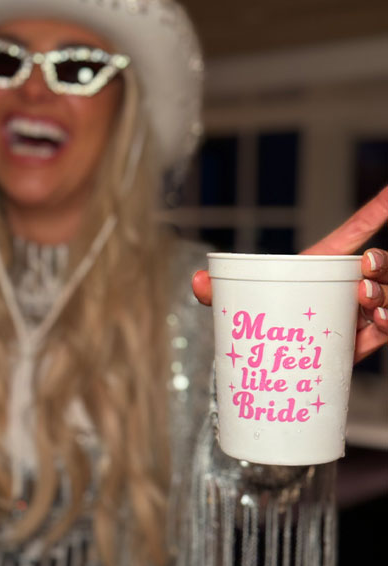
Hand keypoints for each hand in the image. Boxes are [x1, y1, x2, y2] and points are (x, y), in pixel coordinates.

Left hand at [192, 186, 387, 361]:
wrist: (268, 355)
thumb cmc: (260, 314)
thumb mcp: (236, 299)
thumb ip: (216, 290)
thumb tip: (198, 280)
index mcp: (322, 263)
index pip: (355, 232)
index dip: (377, 210)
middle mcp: (347, 284)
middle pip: (378, 266)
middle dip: (381, 263)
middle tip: (366, 267)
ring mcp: (357, 312)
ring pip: (386, 297)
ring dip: (385, 295)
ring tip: (368, 299)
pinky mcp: (359, 341)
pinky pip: (383, 332)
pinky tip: (382, 322)